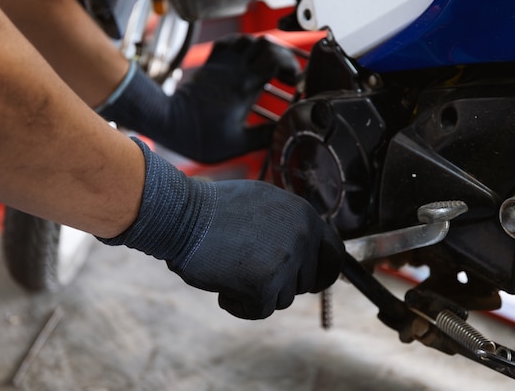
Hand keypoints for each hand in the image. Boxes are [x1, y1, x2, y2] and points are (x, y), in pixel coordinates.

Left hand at [98, 34, 299, 162]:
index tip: (293, 79)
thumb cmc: (199, 136)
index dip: (290, 65)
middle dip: (281, 55)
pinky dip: (242, 44)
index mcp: (244, 88)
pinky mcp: (209, 65)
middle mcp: (234, 70)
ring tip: (269, 65)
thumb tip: (286, 130)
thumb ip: (264, 137)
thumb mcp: (237, 144)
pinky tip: (247, 58)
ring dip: (263, 49)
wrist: (168, 124)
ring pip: (248, 40)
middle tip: (285, 73)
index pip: (274, 59)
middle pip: (265, 45)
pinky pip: (228, 43)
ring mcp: (220, 65)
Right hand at [168, 179, 343, 318]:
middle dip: (279, 282)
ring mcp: (286, 260)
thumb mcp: (263, 204)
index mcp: (305, 215)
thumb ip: (288, 225)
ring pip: (282, 298)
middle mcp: (302, 237)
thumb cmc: (214, 209)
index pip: (334, 255)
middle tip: (247, 268)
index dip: (321, 273)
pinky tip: (221, 285)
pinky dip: (239, 305)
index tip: (309, 283)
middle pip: (305, 282)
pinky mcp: (265, 284)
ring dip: (257, 292)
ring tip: (230, 268)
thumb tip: (306, 248)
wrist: (181, 214)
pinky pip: (260, 310)